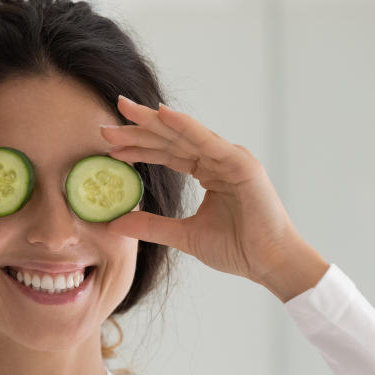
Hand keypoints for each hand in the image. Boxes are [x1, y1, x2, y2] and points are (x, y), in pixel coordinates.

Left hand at [100, 95, 316, 288]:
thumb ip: (152, 226)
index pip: (166, 153)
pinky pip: (207, 141)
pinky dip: (185, 127)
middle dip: (138, 130)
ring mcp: (231, 158)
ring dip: (154, 123)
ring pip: (185, 135)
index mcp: (208, 171)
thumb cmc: (237, 249)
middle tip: (105, 124)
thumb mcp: (184, 236)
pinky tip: (162, 115)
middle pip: (171, 139)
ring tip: (125, 111)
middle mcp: (218, 159)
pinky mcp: (242, 164)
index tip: (108, 144)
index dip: (137, 147)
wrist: (269, 263)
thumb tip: (115, 223)